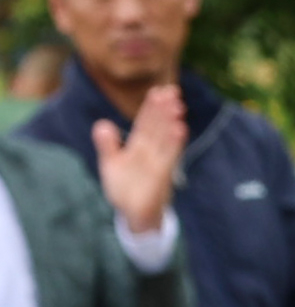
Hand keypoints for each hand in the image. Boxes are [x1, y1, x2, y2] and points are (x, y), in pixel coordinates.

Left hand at [89, 80, 182, 235]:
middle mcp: (150, 152)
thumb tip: (102, 124)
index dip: (151, 108)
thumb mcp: (110, 165)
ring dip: (171, 122)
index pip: (145, 124)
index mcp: (138, 147)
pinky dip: (175, 143)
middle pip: (158, 127)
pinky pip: (169, 156)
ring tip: (178, 105)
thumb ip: (107, 145)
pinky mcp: (161, 176)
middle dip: (164, 110)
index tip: (159, 91)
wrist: (134, 216)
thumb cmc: (125, 190)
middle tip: (172, 91)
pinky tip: (180, 129)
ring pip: (165, 138)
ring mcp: (158, 163)